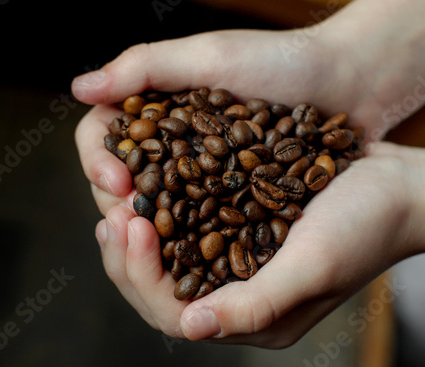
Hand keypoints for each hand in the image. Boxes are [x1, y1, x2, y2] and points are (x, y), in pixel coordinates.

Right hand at [73, 26, 398, 214]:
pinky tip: (182, 255)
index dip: (97, 161)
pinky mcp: (225, 200)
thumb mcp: (211, 56)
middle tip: (130, 223)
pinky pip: (193, 225)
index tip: (117, 181)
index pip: (101, 138)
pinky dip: (183, 240)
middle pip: (120, 181)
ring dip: (145, 230)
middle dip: (117, 203)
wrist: (346, 85)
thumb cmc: (281, 62)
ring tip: (150, 243)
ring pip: (153, 210)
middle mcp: (168, 146)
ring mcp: (196, 176)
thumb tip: (78, 88)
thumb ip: (145, 68)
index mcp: (154, 111)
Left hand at [95, 141, 424, 347]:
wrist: (397, 188)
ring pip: (168, 260)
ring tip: (117, 204)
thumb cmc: (365, 227)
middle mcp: (239, 294)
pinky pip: (188, 230)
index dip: (141, 275)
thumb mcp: (313, 267)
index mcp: (254, 317)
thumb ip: (255, 305)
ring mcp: (238, 262)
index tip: (127, 225)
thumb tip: (192, 327)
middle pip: (162, 291)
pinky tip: (148, 191)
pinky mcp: (241, 230)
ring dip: (138, 233)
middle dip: (128, 256)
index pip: (174, 315)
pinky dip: (163, 213)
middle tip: (111, 214)